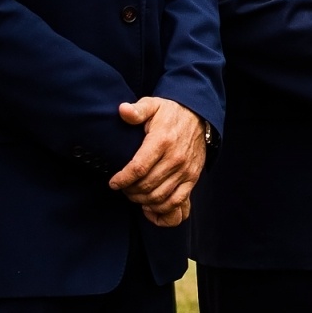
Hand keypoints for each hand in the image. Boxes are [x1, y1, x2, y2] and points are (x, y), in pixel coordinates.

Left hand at [109, 98, 206, 226]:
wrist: (198, 116)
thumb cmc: (170, 113)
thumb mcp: (153, 105)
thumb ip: (137, 110)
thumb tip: (122, 110)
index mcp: (162, 140)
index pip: (138, 168)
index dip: (123, 179)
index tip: (113, 183)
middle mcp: (175, 158)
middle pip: (147, 185)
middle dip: (129, 191)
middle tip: (122, 188)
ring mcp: (185, 170)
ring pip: (159, 196)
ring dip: (142, 200)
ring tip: (133, 194)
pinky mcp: (192, 178)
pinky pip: (176, 201)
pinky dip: (161, 208)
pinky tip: (150, 205)